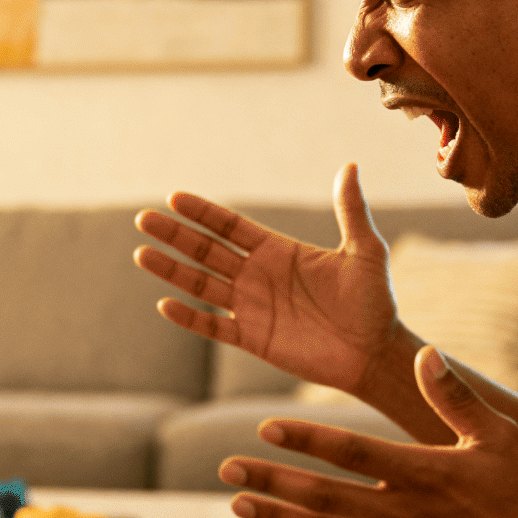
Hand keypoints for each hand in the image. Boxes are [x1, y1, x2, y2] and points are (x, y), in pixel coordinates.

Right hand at [134, 163, 403, 392]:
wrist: (375, 353)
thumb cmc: (374, 301)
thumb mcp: (365, 250)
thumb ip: (351, 210)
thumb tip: (351, 165)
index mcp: (278, 251)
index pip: (229, 227)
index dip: (202, 213)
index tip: (174, 197)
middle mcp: (258, 275)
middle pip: (206, 250)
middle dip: (175, 235)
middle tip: (143, 220)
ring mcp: (252, 308)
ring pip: (202, 284)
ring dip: (172, 270)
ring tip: (142, 254)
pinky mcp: (253, 339)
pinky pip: (214, 326)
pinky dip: (190, 317)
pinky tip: (165, 304)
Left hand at [220, 347, 517, 517]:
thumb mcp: (498, 435)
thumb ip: (455, 396)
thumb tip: (426, 353)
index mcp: (425, 473)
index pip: (352, 452)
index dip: (305, 440)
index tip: (264, 428)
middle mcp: (405, 513)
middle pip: (324, 496)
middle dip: (272, 481)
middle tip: (226, 468)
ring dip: (277, 515)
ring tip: (237, 501)